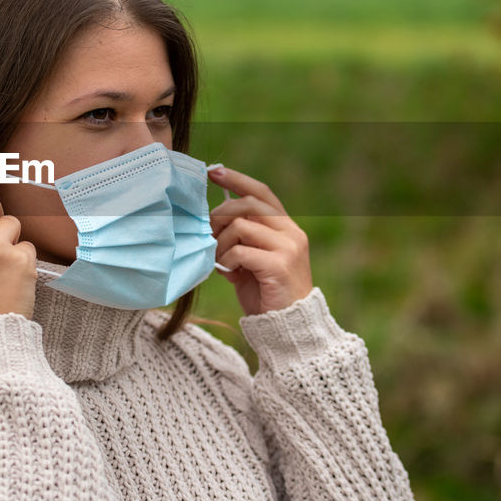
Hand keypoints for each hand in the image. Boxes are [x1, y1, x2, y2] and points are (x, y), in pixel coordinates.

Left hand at [208, 166, 313, 315]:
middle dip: (220, 215)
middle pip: (248, 204)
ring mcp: (288, 248)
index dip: (237, 179)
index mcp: (286, 228)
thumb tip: (211, 223)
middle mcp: (291, 233)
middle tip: (209, 233)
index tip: (213, 172)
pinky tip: (228, 272)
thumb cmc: (266, 295)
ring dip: (220, 243)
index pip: (262, 193)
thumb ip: (239, 241)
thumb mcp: (250, 262)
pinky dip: (226, 260)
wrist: (287, 328)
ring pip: (240, 226)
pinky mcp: (279, 265)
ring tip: (219, 259)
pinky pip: (240, 251)